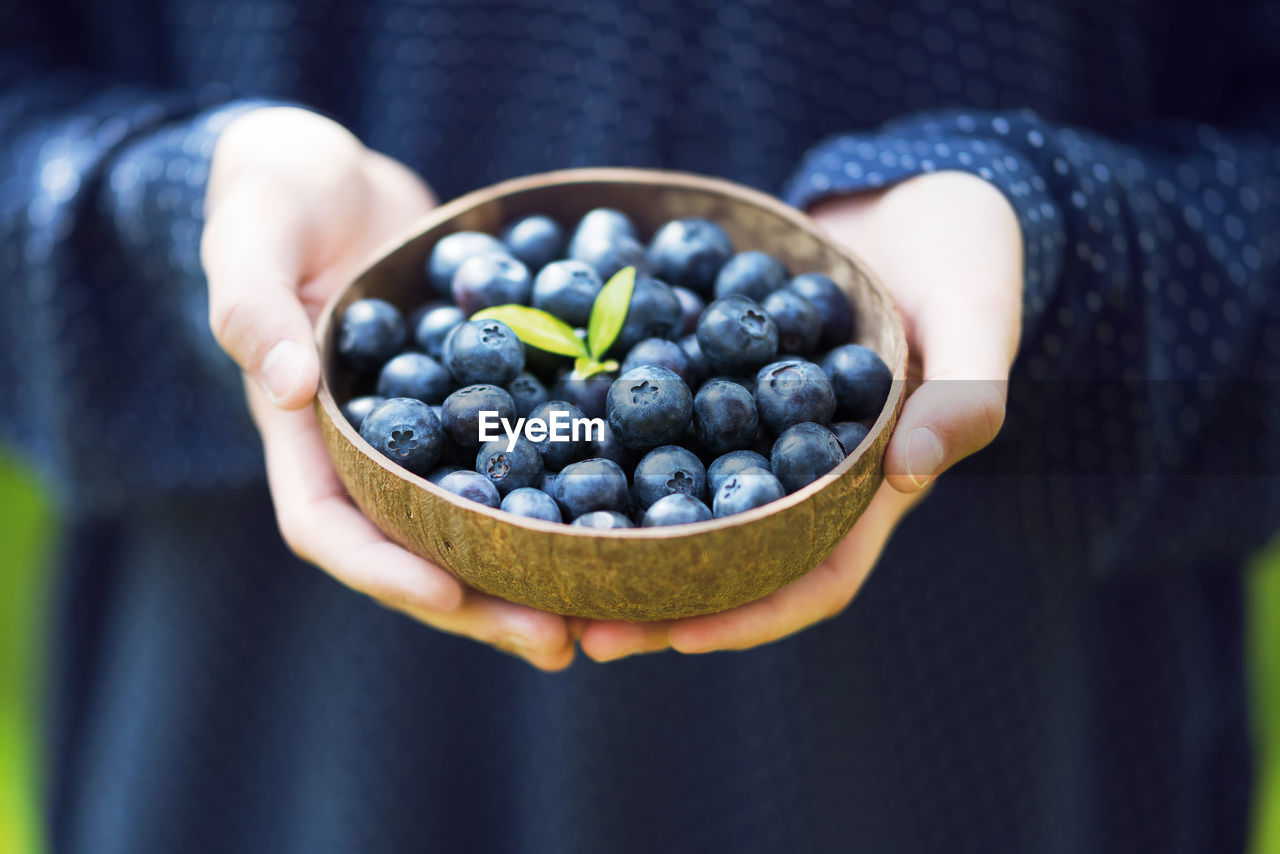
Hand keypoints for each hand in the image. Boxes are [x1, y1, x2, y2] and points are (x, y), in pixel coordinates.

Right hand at [201, 107, 574, 669]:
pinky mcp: (479, 403)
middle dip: (483, 603)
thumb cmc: (273, 192)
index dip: (382, 569)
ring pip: (480, 523)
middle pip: (418, 551)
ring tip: (610, 609)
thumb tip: (291, 387)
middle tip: (560, 641)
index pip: (327, 526)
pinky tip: (631, 513)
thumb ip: (251, 305)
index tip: (448, 593)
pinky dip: (567, 492)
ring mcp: (427, 434)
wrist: (336, 174)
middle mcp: (367, 452)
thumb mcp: (249, 232)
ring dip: (536, 571)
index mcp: (303, 433)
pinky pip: (524, 457)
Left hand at [580, 171, 1021, 659]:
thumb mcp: (978, 312)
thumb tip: (912, 471)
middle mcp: (803, 472)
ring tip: (547, 559)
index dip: (755, 614)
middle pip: (731, 558)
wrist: (911, 195)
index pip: (817, 576)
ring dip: (621, 536)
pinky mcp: (716, 381)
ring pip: (682, 501)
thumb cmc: (968, 254)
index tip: (681, 637)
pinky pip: (660, 421)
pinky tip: (546, 443)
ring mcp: (755, 430)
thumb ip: (963, 393)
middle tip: (582, 626)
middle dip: (662, 597)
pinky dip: (611, 440)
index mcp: (871, 482)